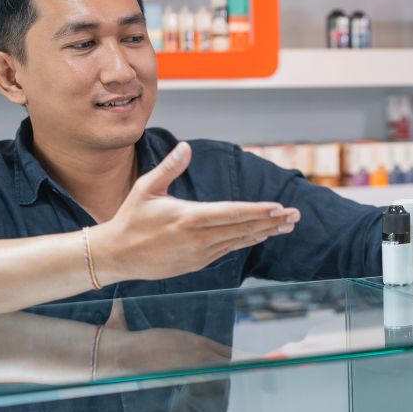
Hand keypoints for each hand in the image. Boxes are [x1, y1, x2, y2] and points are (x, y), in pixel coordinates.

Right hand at [90, 141, 300, 283]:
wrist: (117, 255)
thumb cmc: (131, 218)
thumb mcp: (147, 188)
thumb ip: (169, 168)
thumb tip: (185, 147)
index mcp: (187, 217)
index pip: (231, 213)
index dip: (257, 211)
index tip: (277, 206)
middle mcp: (197, 238)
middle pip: (242, 229)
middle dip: (272, 222)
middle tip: (295, 215)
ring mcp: (199, 254)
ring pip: (239, 241)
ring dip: (265, 232)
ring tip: (286, 225)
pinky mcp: (197, 264)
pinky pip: (228, 251)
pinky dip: (246, 241)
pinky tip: (261, 235)